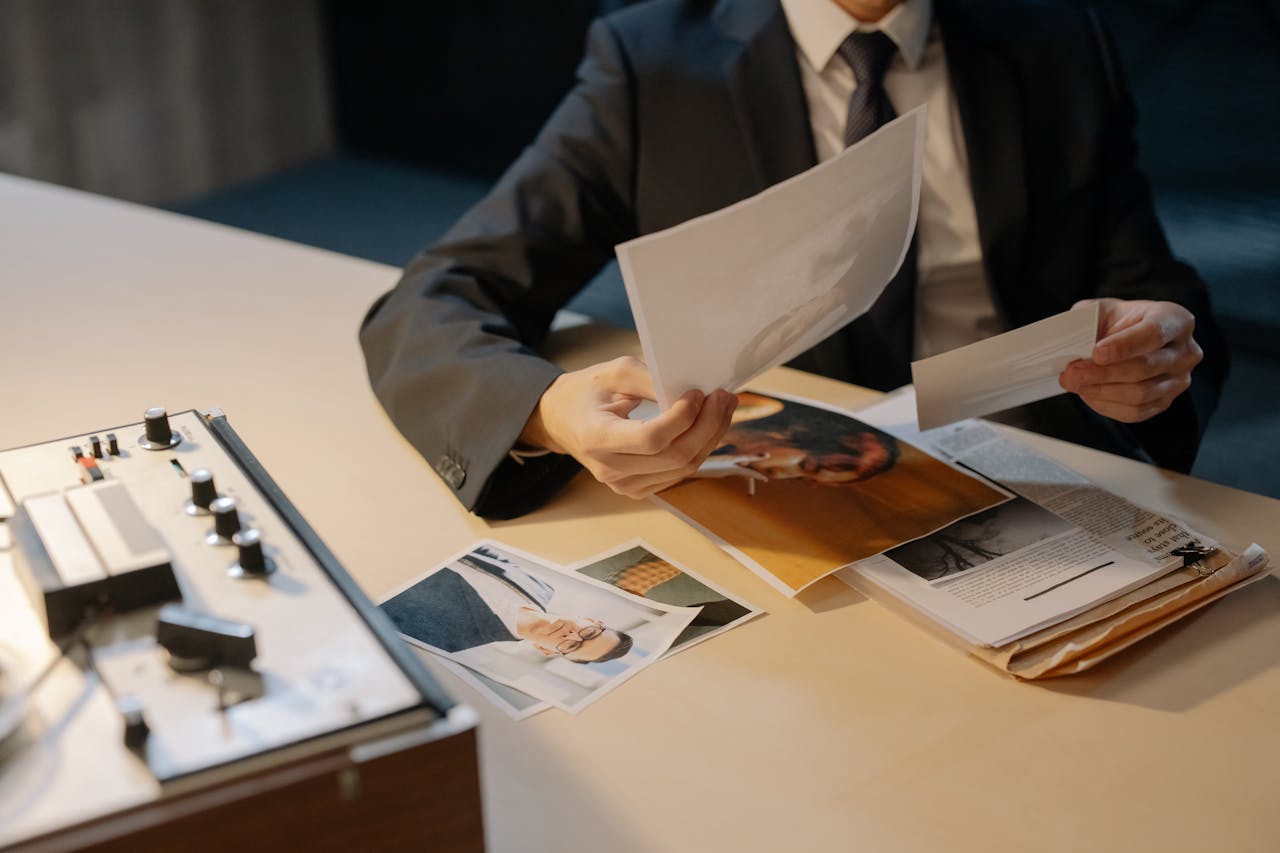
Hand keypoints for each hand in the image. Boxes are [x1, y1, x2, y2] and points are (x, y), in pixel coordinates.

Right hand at [519, 356, 737, 497]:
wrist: (563, 421)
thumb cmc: (587, 393)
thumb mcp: (614, 372)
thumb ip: (651, 379)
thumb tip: (690, 390)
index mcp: (597, 438)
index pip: (651, 438)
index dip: (683, 417)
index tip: (697, 393)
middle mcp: (609, 469)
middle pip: (675, 457)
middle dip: (708, 426)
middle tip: (723, 398)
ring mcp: (623, 485)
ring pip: (683, 469)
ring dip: (710, 438)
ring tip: (722, 408)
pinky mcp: (636, 489)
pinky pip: (679, 474)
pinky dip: (699, 449)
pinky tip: (706, 427)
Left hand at [1059, 298, 1202, 422]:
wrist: (1126, 338)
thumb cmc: (1116, 321)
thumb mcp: (1101, 309)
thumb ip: (1088, 319)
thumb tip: (1072, 342)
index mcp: (1175, 319)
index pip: (1154, 334)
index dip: (1124, 346)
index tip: (1096, 353)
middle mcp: (1186, 351)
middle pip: (1145, 367)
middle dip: (1103, 373)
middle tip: (1072, 372)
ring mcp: (1179, 380)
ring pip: (1141, 394)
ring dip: (1101, 391)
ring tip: (1075, 383)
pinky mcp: (1165, 402)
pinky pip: (1136, 412)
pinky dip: (1107, 405)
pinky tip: (1088, 394)